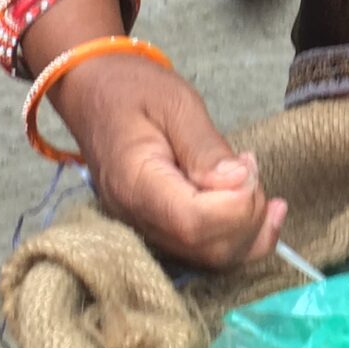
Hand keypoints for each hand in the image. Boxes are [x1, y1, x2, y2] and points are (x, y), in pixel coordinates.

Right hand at [51, 50, 284, 266]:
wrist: (94, 94)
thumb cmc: (132, 91)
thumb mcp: (175, 104)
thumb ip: (206, 147)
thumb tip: (238, 182)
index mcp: (136, 183)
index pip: (194, 222)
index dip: (236, 205)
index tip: (247, 165)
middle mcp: (137, 218)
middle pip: (207, 247)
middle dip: (248, 214)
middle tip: (250, 167)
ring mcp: (146, 229)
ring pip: (211, 257)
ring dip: (249, 226)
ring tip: (252, 178)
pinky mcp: (159, 229)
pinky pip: (204, 249)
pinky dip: (239, 234)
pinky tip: (254, 205)